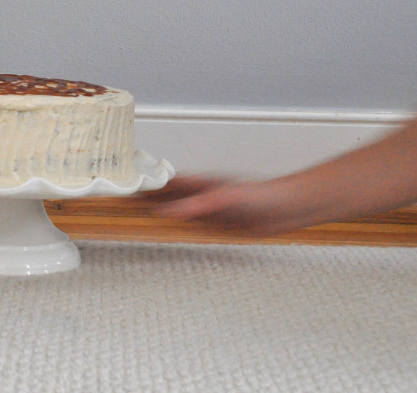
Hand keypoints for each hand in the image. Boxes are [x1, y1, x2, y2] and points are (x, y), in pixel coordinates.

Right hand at [139, 175, 307, 235]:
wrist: (289, 209)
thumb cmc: (263, 196)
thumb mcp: (226, 199)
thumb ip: (198, 205)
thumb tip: (169, 211)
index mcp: (203, 184)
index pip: (168, 184)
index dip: (149, 186)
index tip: (129, 189)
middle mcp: (204, 196)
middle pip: (170, 197)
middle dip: (150, 198)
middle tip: (128, 204)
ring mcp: (212, 210)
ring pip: (180, 211)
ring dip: (163, 213)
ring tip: (142, 217)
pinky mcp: (222, 225)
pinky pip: (195, 227)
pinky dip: (181, 228)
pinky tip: (175, 233)